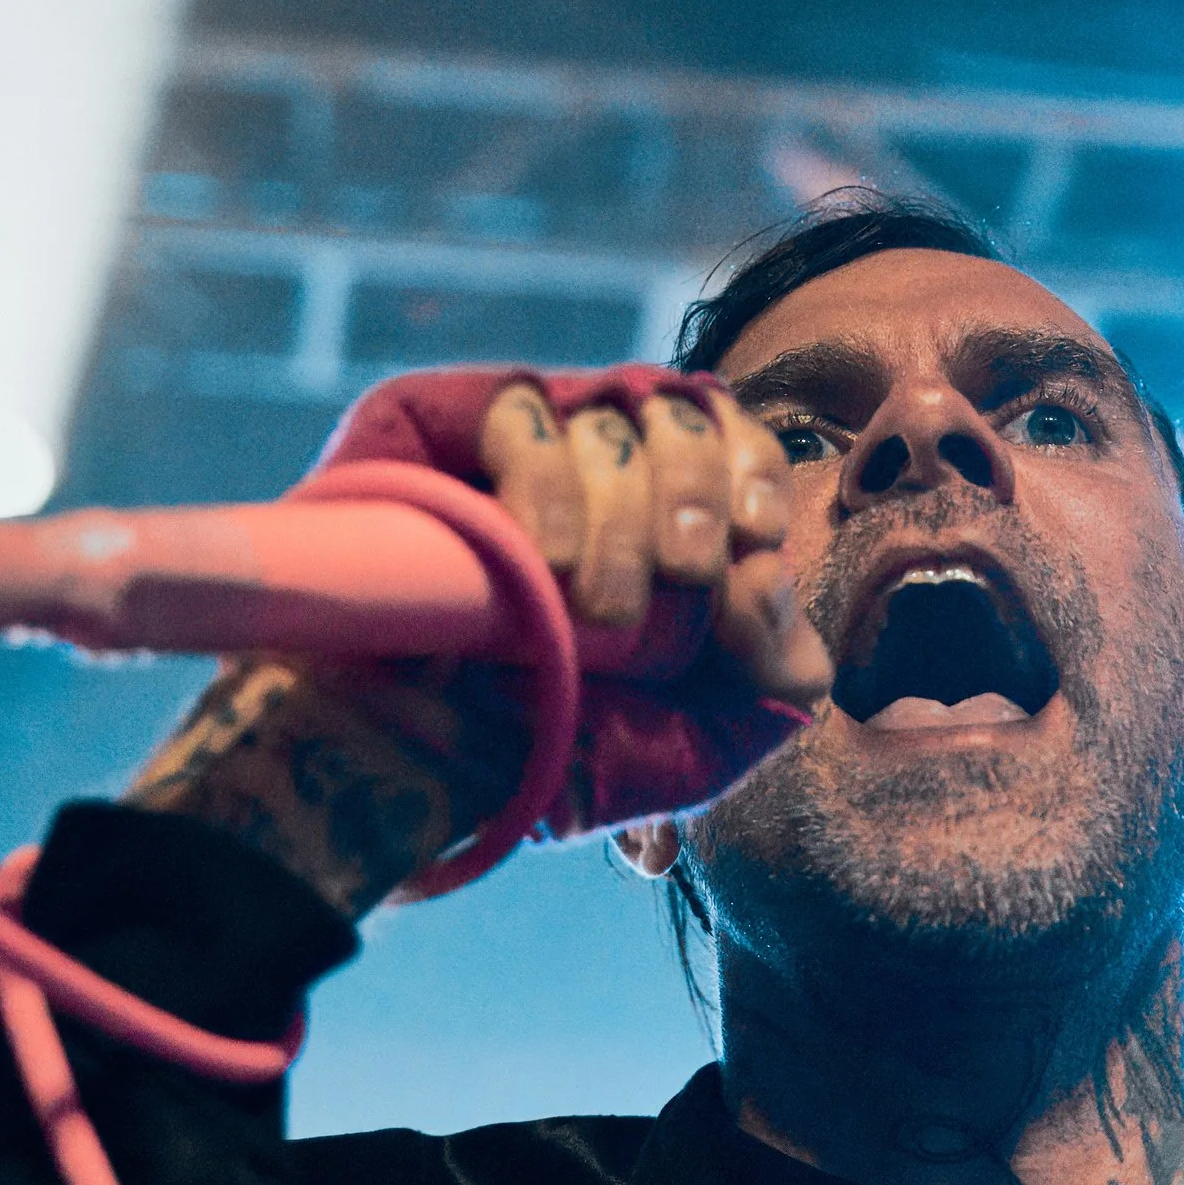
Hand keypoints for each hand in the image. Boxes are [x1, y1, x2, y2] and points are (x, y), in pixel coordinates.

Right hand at [124, 365, 830, 918]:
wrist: (408, 775)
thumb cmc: (545, 757)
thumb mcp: (695, 745)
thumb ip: (775, 681)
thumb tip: (771, 580)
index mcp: (665, 514)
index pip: (738, 440)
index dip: (752, 476)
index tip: (748, 549)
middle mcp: (596, 460)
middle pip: (686, 417)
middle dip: (693, 505)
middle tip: (669, 591)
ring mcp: (517, 435)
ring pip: (611, 413)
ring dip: (622, 515)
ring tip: (598, 614)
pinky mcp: (432, 419)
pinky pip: (523, 410)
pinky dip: (548, 485)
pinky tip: (539, 561)